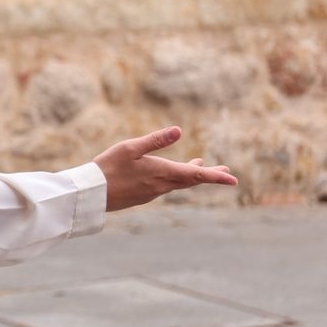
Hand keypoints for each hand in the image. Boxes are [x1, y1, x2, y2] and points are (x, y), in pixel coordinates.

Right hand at [93, 126, 237, 210]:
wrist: (92, 194)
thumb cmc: (109, 167)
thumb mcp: (130, 148)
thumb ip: (155, 140)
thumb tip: (179, 130)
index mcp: (162, 173)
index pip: (196, 175)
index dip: (216, 176)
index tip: (234, 180)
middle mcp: (161, 185)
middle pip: (191, 180)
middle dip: (209, 175)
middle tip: (226, 172)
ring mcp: (152, 193)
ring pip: (179, 183)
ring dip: (192, 175)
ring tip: (201, 166)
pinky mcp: (143, 196)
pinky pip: (166, 187)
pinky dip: (176, 179)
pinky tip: (170, 175)